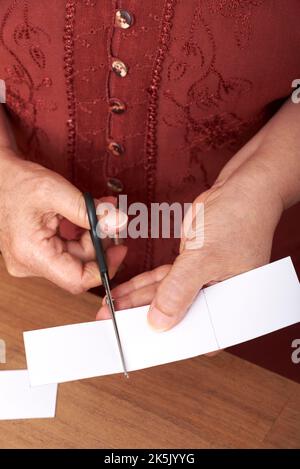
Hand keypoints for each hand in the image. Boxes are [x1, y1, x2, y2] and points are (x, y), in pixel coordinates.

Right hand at [0, 149, 126, 292]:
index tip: (120, 249)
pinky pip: (67, 251)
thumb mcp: (55, 191)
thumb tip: (118, 223)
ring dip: (93, 235)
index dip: (104, 267)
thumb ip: (89, 210)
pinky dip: (82, 234)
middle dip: (100, 244)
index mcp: (31, 254)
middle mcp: (29, 264)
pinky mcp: (36, 255)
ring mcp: (31, 261)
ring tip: (102, 211)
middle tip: (112, 220)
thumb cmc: (17, 182)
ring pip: (76, 258)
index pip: (77, 280)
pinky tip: (89, 216)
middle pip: (79, 267)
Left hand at [97, 159, 282, 329]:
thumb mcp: (207, 257)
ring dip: (137, 301)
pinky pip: (162, 280)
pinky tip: (122, 293)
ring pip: (165, 296)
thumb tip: (159, 323)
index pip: (199, 335)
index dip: (170, 342)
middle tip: (114, 326)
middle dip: (143, 320)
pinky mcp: (190, 265)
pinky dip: (143, 284)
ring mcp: (202, 281)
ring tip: (111, 309)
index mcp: (233, 305)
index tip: (139, 347)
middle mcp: (217, 298)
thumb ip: (180, 290)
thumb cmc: (240, 219)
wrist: (240, 188)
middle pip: (178, 316)